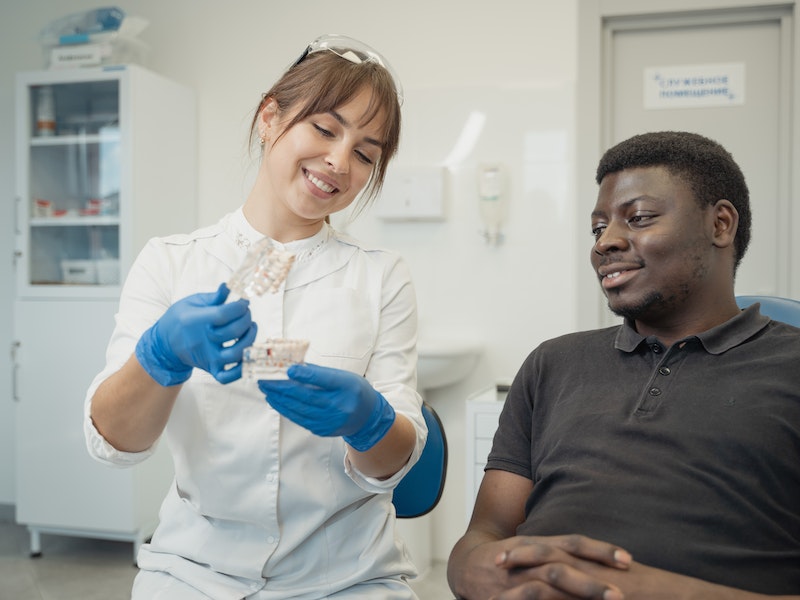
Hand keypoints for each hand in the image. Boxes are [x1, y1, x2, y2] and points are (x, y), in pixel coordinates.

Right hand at [135, 283, 256, 385]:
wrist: (165, 343)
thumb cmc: (180, 319)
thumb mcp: (192, 302)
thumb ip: (214, 297)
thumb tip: (230, 286)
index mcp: (194, 321)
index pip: (223, 314)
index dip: (238, 307)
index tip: (244, 302)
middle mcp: (201, 341)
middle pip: (232, 332)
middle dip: (246, 319)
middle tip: (246, 312)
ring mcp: (207, 357)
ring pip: (235, 354)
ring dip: (249, 339)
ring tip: (251, 328)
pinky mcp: (210, 368)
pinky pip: (227, 377)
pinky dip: (241, 369)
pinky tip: (248, 353)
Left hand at [257, 363, 395, 450]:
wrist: (366, 417)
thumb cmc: (353, 390)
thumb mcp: (343, 376)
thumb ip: (319, 372)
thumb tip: (293, 366)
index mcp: (347, 387)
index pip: (324, 379)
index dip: (306, 374)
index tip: (288, 369)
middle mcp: (339, 406)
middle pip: (306, 396)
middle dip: (282, 387)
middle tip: (265, 380)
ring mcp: (330, 420)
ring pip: (299, 409)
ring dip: (279, 399)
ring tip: (266, 389)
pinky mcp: (322, 430)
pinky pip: (300, 419)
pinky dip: (286, 409)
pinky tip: (276, 401)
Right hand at [454, 535, 629, 599]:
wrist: (465, 564)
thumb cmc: (508, 559)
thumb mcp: (535, 549)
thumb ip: (562, 554)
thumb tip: (598, 565)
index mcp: (540, 544)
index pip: (574, 543)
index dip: (600, 550)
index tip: (628, 559)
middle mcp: (529, 557)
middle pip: (565, 563)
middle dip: (593, 577)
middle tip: (622, 590)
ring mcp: (516, 578)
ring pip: (548, 584)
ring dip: (576, 593)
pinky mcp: (504, 597)